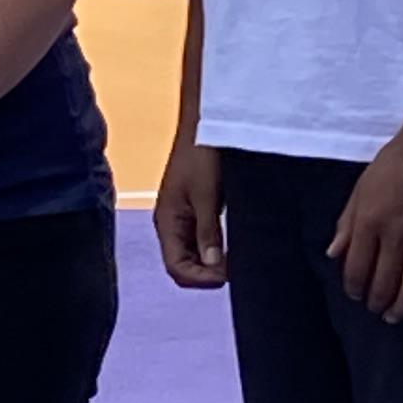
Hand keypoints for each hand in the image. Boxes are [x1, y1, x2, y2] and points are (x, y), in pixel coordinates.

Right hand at [153, 138, 226, 289]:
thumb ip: (208, 232)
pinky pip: (200, 239)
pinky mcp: (195, 209)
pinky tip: (231, 246)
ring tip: (235, 261)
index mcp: (166, 222)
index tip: (227, 276)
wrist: (204, 124)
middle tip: (234, 271)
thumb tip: (212, 265)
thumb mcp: (206, 195)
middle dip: (206, 273)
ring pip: (192, 254)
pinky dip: (214, 248)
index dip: (200, 278)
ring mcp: (182, 217)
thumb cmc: (200, 155)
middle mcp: (171, 224)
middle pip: (182, 265)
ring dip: (211, 262)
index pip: (176, 267)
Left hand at [329, 109, 402, 323]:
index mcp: (370, 222)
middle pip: (384, 285)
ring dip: (402, 308)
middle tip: (375, 308)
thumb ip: (346, 225)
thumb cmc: (391, 166)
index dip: (354, 289)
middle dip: (376, 303)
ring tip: (395, 314)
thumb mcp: (359, 190)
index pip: (357, 270)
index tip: (355, 294)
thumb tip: (333, 255)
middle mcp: (397, 235)